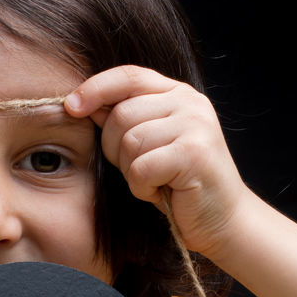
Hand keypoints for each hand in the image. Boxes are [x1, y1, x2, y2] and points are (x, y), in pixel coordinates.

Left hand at [65, 66, 250, 259]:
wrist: (224, 220)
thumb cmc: (181, 186)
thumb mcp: (150, 146)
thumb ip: (124, 121)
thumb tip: (81, 103)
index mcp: (178, 94)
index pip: (129, 76)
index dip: (96, 88)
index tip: (71, 106)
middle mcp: (190, 103)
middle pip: (122, 114)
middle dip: (116, 149)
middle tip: (139, 170)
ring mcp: (195, 126)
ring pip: (130, 141)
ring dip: (132, 171)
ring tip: (156, 181)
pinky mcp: (194, 154)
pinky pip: (142, 167)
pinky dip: (143, 187)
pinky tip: (162, 193)